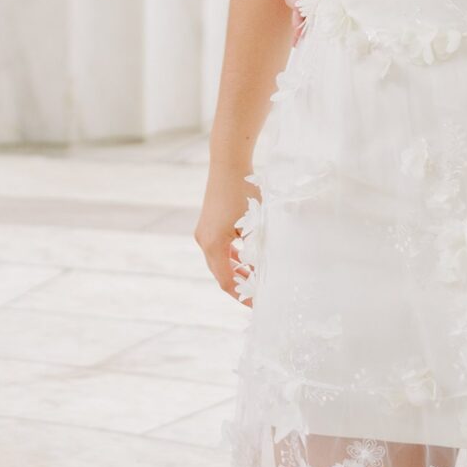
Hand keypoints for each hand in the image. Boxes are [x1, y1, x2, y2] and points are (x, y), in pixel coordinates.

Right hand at [195, 163, 253, 300]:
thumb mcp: (254, 224)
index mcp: (213, 245)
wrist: (228, 163)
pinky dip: (232, 256)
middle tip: (259, 292)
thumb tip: (262, 272)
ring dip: (236, 270)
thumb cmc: (243, 192)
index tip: (258, 303)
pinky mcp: (207, 225)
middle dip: (240, 284)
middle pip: (221, 273)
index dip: (242, 295)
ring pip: (219, 261)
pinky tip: (248, 257)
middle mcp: (203, 241)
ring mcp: (203, 233)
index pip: (227, 282)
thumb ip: (256, 251)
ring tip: (256, 277)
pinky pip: (219, 249)